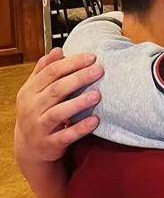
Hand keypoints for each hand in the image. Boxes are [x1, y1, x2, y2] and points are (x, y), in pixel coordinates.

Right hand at [14, 47, 102, 164]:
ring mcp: (40, 127)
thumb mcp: (36, 91)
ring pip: (58, 113)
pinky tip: (95, 121)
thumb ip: (45, 71)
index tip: (91, 57)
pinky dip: (80, 128)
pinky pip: (66, 135)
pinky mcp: (50, 144)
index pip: (50, 73)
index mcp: (30, 91)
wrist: (30, 147)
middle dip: (78, 78)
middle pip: (56, 90)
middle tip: (99, 70)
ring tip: (97, 95)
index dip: (71, 63)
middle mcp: (32, 108)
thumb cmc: (38, 113)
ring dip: (79, 103)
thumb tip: (57, 50)